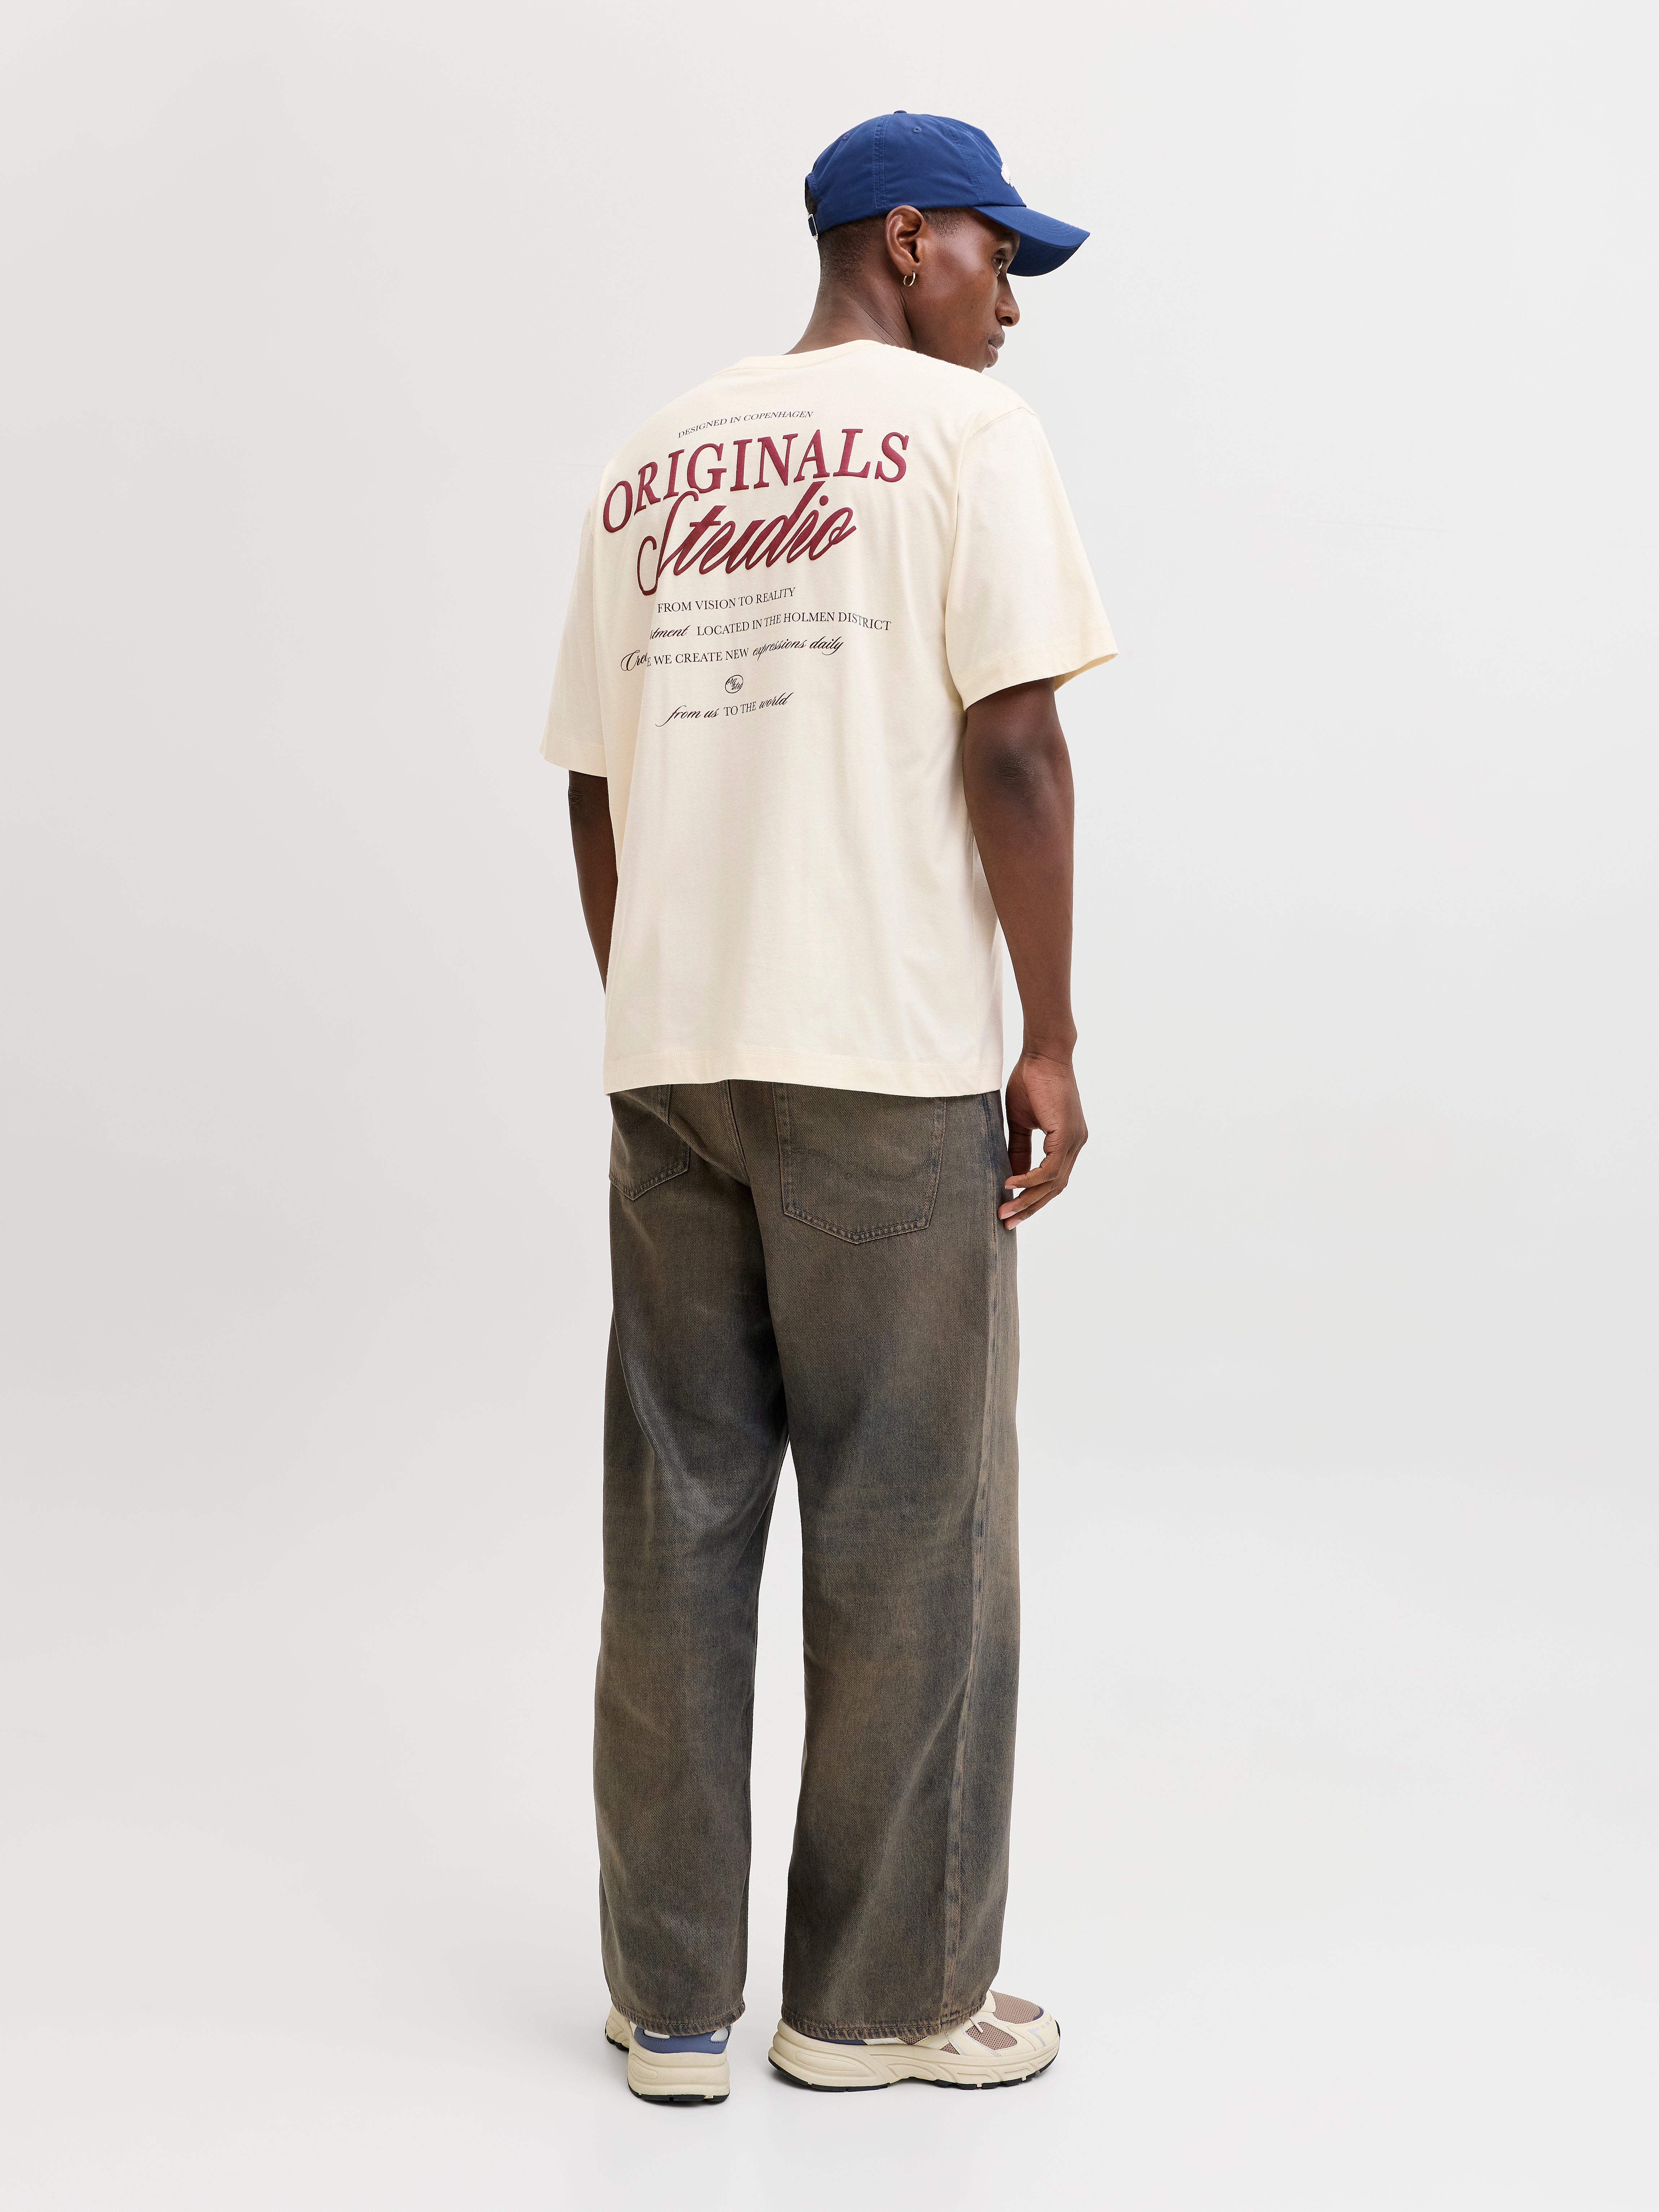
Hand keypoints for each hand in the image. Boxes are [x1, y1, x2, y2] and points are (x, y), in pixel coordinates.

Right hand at [1000, 1051, 1087, 1227]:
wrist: (1043, 1054)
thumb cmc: (1031, 1081)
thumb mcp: (1021, 1122)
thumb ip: (1018, 1149)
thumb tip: (1011, 1177)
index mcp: (1067, 1142)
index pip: (1053, 1180)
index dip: (1033, 1198)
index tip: (1012, 1211)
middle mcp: (1076, 1144)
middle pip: (1056, 1188)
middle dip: (1031, 1208)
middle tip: (1007, 1222)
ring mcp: (1074, 1140)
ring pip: (1054, 1183)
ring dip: (1028, 1199)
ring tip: (1005, 1210)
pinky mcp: (1067, 1134)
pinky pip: (1050, 1168)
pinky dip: (1030, 1179)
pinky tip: (1011, 1184)